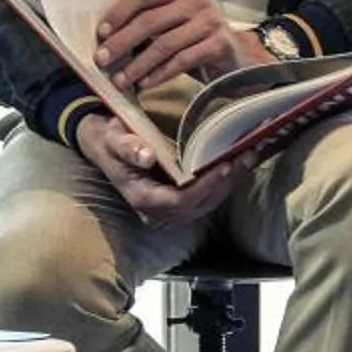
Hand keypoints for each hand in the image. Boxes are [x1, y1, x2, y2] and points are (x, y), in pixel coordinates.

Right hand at [73, 110, 241, 224]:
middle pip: (200, 205)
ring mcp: (167, 212)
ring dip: (229, 184)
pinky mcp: (177, 205)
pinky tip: (237, 165)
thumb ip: (128, 147)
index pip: (182, 200)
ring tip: (249, 158)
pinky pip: (204, 200)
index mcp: (143, 199)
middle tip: (248, 157)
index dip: (206, 186)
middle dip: (226, 183)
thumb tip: (146, 156)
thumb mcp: (113, 138)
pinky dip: (222, 184)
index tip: (225, 166)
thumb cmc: (110, 141)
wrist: (103, 147)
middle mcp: (157, 213)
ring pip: (206, 205)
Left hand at [95, 0, 266, 92]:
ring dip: (138, 64)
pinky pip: (182, 61)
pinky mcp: (219, 45)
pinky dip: (160, 74)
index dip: (118, 14)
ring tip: (121, 80)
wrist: (240, 59)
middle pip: (150, 20)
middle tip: (103, 60)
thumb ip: (150, 26)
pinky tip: (145, 85)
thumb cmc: (200, 43)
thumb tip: (109, 40)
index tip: (101, 33)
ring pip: (164, 44)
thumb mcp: (175, 26)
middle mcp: (195, 2)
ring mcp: (209, 22)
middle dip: (122, 42)